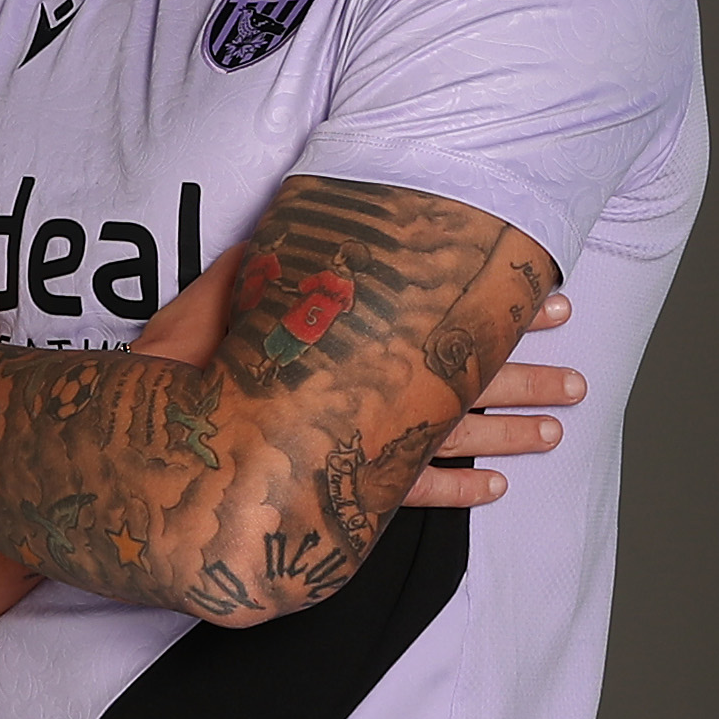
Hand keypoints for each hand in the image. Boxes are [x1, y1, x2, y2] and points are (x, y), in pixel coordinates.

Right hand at [133, 243, 573, 509]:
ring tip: (555, 433)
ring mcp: (356, 454)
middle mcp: (364, 399)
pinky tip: (493, 491)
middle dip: (526, 377)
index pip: (449, 324)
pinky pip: (410, 500)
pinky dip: (456, 493)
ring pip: (451, 443)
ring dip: (509, 436)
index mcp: (352, 344)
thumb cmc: (179, 364)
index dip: (505, 316)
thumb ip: (274, 260)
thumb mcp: (227, 292)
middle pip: (465, 385)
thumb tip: (310, 219)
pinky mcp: (338, 499)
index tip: (553, 301)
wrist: (140, 450)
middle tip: (578, 377)